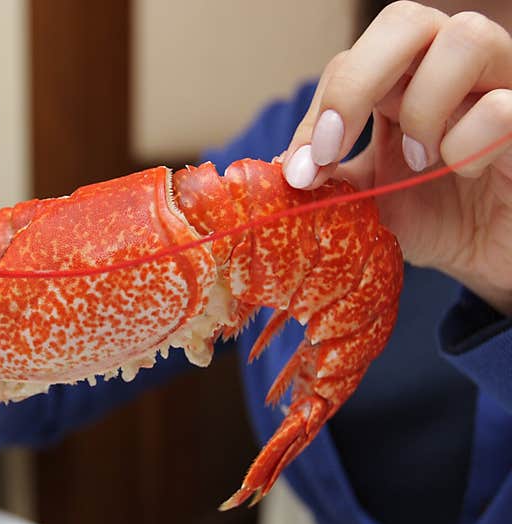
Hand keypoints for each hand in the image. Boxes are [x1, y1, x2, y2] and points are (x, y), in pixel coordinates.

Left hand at [282, 1, 511, 315]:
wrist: (487, 255)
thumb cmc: (432, 216)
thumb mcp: (366, 199)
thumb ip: (330, 176)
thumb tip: (278, 168)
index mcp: (401, 81)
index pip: (349, 63)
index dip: (320, 110)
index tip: (303, 171)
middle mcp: (448, 68)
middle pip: (404, 21)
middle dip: (356, 84)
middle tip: (335, 149)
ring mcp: (497, 84)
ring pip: (466, 38)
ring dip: (424, 105)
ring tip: (419, 160)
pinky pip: (503, 105)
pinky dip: (469, 142)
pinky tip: (465, 173)